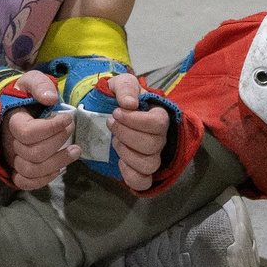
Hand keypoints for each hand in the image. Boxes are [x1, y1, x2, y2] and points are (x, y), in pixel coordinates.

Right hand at [3, 72, 78, 189]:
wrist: (14, 106)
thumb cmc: (25, 95)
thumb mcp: (31, 80)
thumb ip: (40, 84)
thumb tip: (51, 98)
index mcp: (12, 121)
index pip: (28, 132)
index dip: (51, 128)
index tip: (68, 118)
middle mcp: (10, 142)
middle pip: (32, 154)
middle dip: (58, 142)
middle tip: (71, 128)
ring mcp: (13, 157)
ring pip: (31, 171)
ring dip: (57, 163)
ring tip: (77, 150)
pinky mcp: (18, 168)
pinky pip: (25, 182)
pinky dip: (44, 179)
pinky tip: (62, 167)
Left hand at [101, 72, 169, 191]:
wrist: (106, 112)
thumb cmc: (119, 98)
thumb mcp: (120, 84)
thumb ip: (126, 88)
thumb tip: (130, 104)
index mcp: (159, 116)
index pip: (158, 123)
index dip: (135, 120)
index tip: (116, 112)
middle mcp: (160, 138)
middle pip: (152, 145)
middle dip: (126, 134)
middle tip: (110, 123)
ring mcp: (152, 156)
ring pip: (149, 164)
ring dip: (127, 153)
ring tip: (114, 141)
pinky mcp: (141, 171)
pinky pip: (143, 182)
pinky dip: (129, 175)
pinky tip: (119, 161)